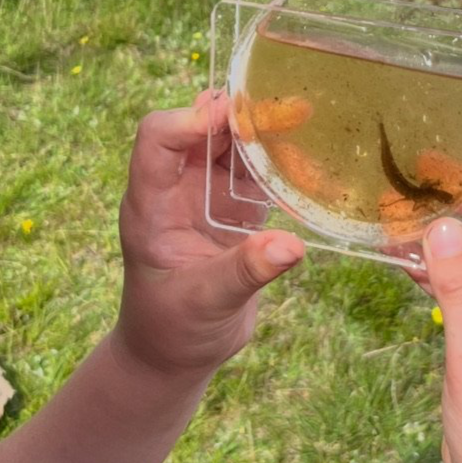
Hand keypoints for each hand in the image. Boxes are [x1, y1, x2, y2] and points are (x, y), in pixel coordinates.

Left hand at [113, 90, 304, 375]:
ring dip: (265, 133)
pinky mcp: (234, 209)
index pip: (158, 140)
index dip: (190, 121)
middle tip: (290, 109)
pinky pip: (257, 174)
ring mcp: (206, 196)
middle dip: (240, 117)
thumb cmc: (172, 330)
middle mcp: (176, 190)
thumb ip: (244, 273)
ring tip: (304, 118)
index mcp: (151, 205)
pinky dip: (281, 164)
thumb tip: (290, 246)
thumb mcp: (205, 304)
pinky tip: (310, 158)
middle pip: (202, 132)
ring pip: (232, 147)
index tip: (231, 117)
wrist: (175, 353)